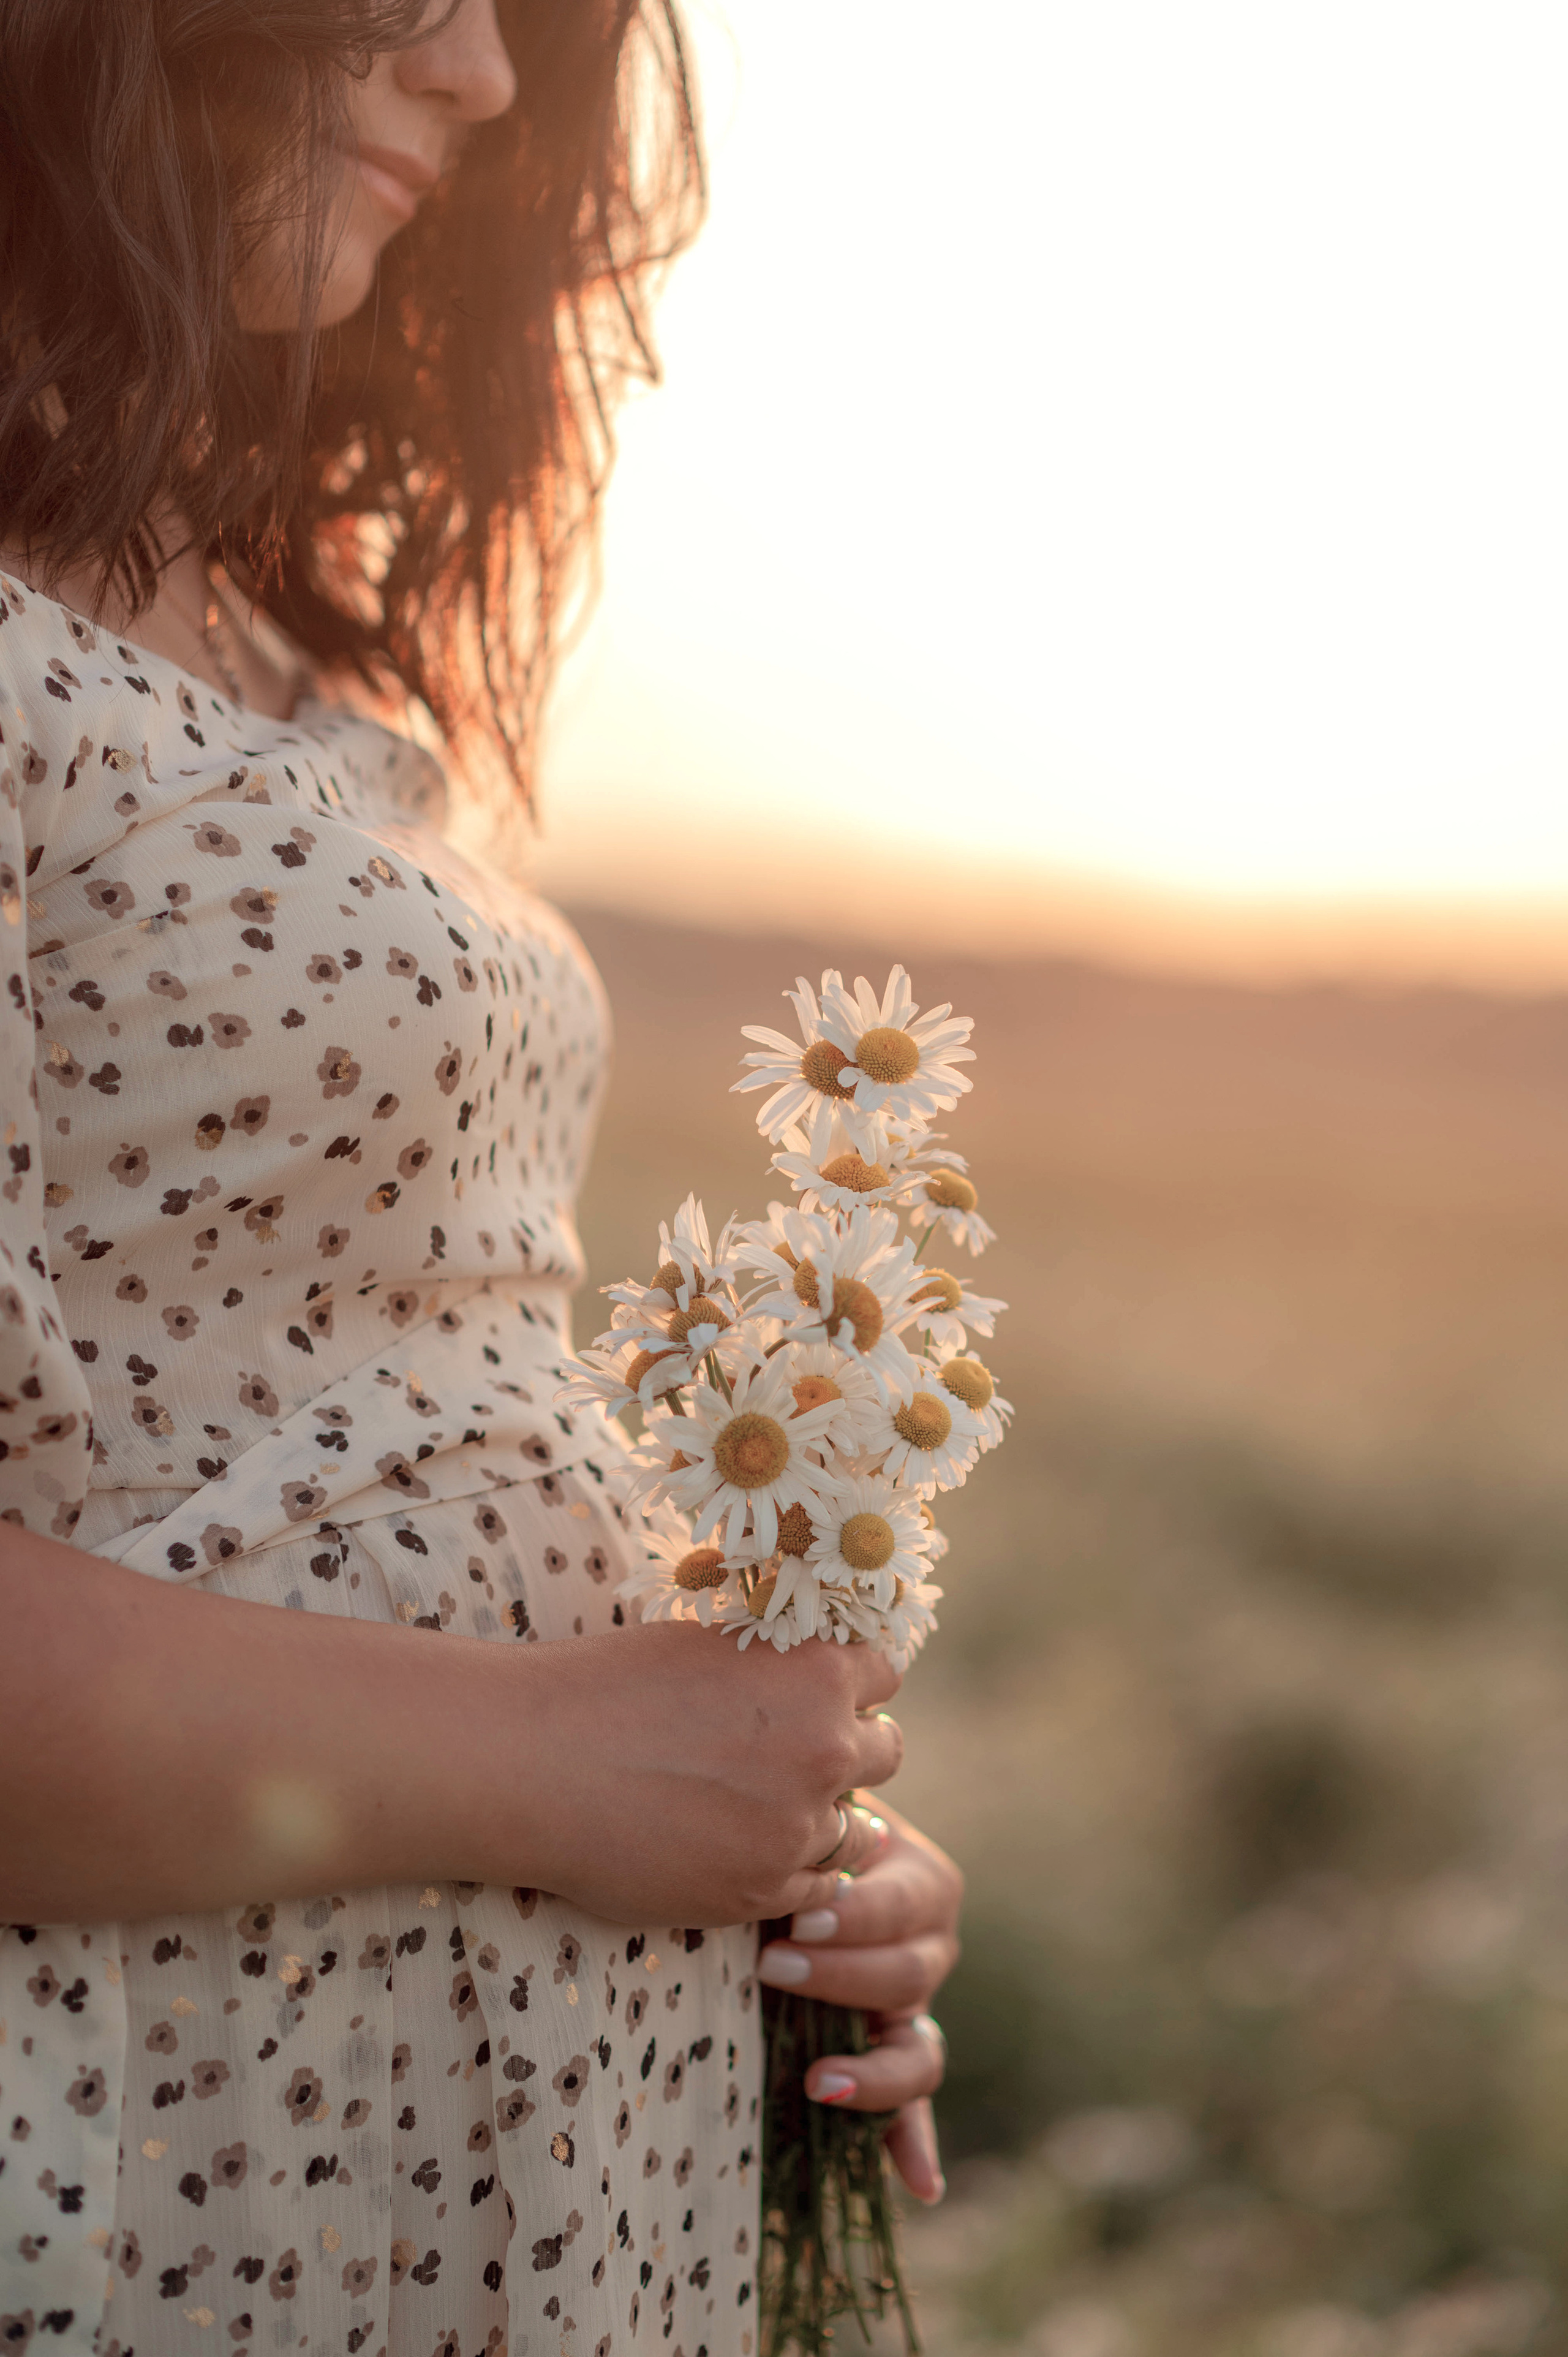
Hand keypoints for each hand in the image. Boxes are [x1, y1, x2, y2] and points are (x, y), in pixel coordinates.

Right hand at [516, 1620, 903, 1927]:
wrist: (535, 1763)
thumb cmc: (607, 1688)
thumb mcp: (707, 1644)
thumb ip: (774, 1661)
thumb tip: (807, 1665)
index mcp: (816, 1672)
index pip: (885, 1676)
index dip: (852, 1686)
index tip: (822, 1696)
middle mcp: (825, 1748)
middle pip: (885, 1754)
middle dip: (849, 1753)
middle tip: (796, 1758)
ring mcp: (797, 1828)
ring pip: (854, 1830)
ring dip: (821, 1819)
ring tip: (762, 1810)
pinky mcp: (762, 1892)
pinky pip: (816, 1889)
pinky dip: (791, 1872)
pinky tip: (745, 1852)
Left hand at [755, 1800, 961, 2203]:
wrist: (777, 1854)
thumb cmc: (784, 1830)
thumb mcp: (804, 1820)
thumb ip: (808, 1828)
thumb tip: (790, 1831)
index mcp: (920, 1880)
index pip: (904, 1905)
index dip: (855, 1915)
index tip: (797, 1915)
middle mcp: (930, 1946)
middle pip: (908, 1976)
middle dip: (839, 1977)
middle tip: (771, 1965)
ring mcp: (913, 2009)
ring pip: (918, 2052)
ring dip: (871, 2074)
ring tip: (816, 2081)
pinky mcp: (887, 2056)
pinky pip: (911, 2108)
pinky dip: (915, 2146)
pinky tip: (920, 2186)